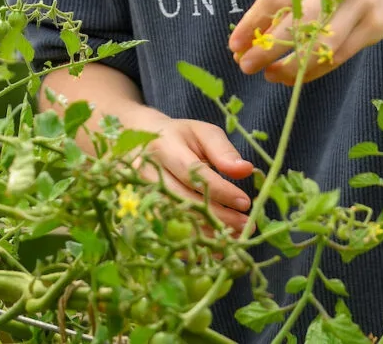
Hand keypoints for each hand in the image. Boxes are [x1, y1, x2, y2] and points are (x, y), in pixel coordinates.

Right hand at [126, 109, 255, 233]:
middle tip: (245, 226)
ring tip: (233, 239)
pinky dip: (189, 245)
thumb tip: (246, 170)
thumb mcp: (201, 133)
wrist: (136, 141)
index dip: (221, 192)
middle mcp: (146, 174)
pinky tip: (212, 248)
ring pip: (174, 221)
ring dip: (206, 234)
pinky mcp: (137, 213)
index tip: (245, 203)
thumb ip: (223, 151)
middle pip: (184, 201)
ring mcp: (137, 195)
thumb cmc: (177, 137)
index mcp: (164, 148)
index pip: (195, 175)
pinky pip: (165, 234)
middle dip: (218, 217)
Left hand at [227, 0, 382, 83]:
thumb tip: (251, 35)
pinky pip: (339, 56)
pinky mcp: (375, 26)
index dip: (253, 24)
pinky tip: (295, 75)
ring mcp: (361, 3)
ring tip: (270, 75)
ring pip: (321, 45)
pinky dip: (314, 70)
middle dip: (268, 49)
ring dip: (291, 66)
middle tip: (246, 65)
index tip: (234, 45)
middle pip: (298, 23)